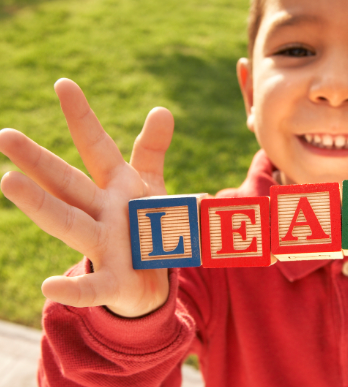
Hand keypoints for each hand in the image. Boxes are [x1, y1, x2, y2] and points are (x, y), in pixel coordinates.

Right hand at [0, 79, 174, 317]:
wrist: (151, 280)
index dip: (83, 118)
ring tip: (6, 182)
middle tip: (5, 136)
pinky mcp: (114, 282)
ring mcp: (104, 246)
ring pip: (69, 223)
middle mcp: (102, 213)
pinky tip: (48, 287)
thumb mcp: (151, 186)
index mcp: (116, 187)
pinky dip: (73, 289)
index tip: (64, 84)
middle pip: (68, 184)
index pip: (97, 147)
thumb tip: (161, 109)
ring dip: (40, 205)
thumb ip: (152, 151)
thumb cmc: (145, 226)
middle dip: (39, 161)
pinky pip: (93, 287)